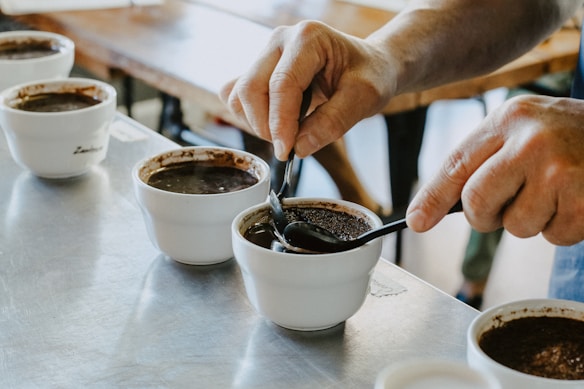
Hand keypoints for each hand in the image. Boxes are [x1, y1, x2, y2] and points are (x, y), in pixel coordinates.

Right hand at [220, 20, 393, 159]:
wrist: (370, 67)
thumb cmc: (370, 75)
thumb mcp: (365, 98)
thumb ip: (332, 122)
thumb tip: (298, 148)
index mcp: (308, 38)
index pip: (281, 85)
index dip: (280, 123)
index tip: (287, 152)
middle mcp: (281, 40)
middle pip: (250, 89)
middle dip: (266, 126)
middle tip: (290, 146)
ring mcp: (266, 54)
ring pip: (238, 95)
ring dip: (257, 122)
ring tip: (288, 131)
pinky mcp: (259, 70)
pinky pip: (236, 96)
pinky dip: (250, 116)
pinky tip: (276, 122)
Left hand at [406, 94, 583, 245]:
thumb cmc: (568, 139)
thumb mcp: (521, 132)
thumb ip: (482, 163)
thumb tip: (430, 211)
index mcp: (508, 119)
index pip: (456, 165)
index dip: (431, 198)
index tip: (416, 221)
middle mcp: (530, 140)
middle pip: (477, 202)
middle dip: (486, 215)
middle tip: (506, 206)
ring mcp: (560, 169)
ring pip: (515, 226)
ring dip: (531, 221)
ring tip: (553, 194)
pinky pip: (553, 237)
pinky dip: (562, 228)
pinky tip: (575, 201)